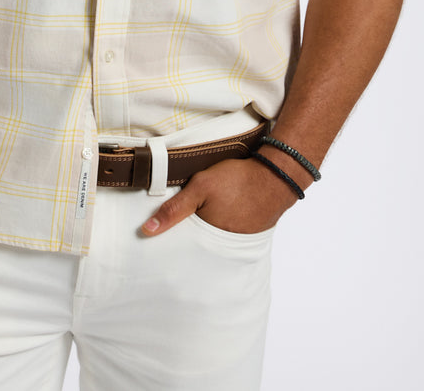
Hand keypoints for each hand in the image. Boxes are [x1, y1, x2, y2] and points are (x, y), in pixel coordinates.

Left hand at [140, 156, 299, 235]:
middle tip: (184, 223)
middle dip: (188, 239)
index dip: (171, 241)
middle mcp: (222, 247)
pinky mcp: (248, 235)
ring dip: (207, 232)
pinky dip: (223, 228)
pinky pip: (228, 236)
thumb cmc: (238, 180)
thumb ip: (174, 209)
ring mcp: (236, 242)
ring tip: (205, 216)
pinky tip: (223, 214)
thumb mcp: (201, 187)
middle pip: (197, 246)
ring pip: (213, 241)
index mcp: (207, 238)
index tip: (159, 238)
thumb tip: (147, 230)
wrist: (276, 176)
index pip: (182, 247)